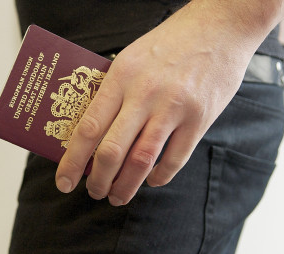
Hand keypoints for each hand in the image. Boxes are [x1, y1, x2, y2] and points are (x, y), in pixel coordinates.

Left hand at [54, 0, 280, 205]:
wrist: (219, 27)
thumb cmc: (169, 44)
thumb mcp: (130, 59)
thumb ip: (113, 93)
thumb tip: (89, 134)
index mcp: (121, 77)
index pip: (88, 128)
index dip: (72, 161)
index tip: (64, 182)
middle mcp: (145, 94)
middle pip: (112, 151)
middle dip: (98, 180)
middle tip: (93, 193)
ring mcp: (174, 108)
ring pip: (142, 160)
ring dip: (126, 186)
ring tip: (118, 197)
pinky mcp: (200, 118)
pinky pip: (176, 159)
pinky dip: (160, 176)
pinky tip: (151, 180)